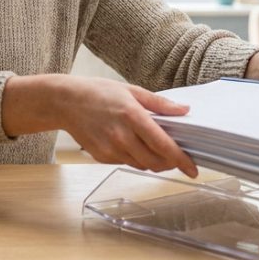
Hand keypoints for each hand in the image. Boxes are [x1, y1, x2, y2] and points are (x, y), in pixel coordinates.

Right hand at [2, 74, 198, 177]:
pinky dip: (134, 158)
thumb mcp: (131, 90)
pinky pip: (125, 163)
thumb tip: (184, 110)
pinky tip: (130, 144)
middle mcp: (122, 136)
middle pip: (155, 162)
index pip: (164, 145)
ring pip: (141, 165)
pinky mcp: (101, 157)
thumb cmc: (98, 92)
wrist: (65, 102)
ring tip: (153, 148)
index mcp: (133, 117)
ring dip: (152, 162)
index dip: (181, 160)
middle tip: (176, 157)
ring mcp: (110, 149)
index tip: (193, 169)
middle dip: (169, 163)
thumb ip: (159, 103)